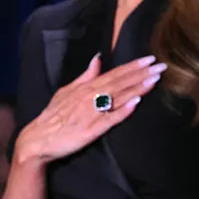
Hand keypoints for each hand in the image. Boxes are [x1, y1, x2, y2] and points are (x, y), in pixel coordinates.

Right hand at [13, 54, 164, 165]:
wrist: (37, 140)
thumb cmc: (53, 116)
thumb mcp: (66, 91)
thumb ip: (85, 76)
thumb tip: (98, 58)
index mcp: (86, 88)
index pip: (114, 74)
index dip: (133, 66)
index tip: (150, 58)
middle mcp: (90, 97)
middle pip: (120, 83)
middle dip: (142, 74)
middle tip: (162, 66)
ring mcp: (91, 114)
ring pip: (118, 98)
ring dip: (137, 88)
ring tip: (154, 80)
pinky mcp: (91, 131)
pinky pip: (109, 119)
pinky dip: (122, 111)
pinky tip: (135, 104)